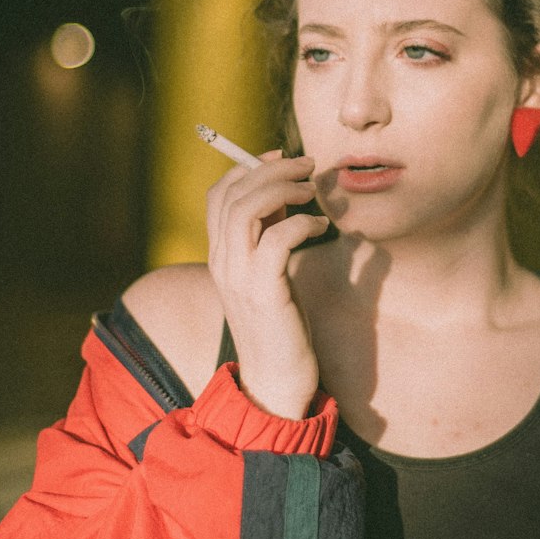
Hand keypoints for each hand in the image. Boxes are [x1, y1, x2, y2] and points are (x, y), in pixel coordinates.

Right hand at [206, 151, 329, 418]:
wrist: (275, 381)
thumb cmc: (281, 326)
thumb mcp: (270, 274)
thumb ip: (271, 236)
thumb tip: (288, 196)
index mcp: (220, 255)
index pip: (218, 194)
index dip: (247, 166)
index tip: (281, 157)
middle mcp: (222, 262)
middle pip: (233, 194)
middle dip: (270, 169)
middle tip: (306, 165)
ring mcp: (239, 277)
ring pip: (247, 210)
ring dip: (282, 189)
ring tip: (312, 190)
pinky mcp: (263, 293)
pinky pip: (277, 240)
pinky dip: (301, 223)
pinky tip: (321, 226)